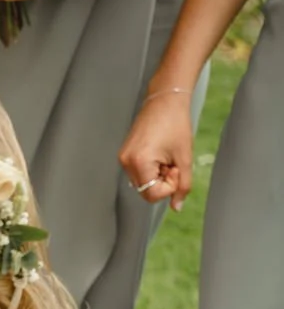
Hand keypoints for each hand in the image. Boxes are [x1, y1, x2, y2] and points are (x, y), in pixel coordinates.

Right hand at [118, 91, 195, 210]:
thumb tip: (177, 207)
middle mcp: (126, 162)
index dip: (169, 187)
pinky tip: (159, 153)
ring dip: (158, 174)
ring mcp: (123, 157)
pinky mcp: (125, 153)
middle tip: (173, 162)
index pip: (152, 194)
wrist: (165, 101)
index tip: (176, 169)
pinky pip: (139, 172)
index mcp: (139, 162)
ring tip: (166, 155)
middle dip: (163, 181)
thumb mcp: (184, 158)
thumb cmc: (176, 125)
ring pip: (143, 182)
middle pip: (145, 190)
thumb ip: (183, 185)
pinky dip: (152, 168)